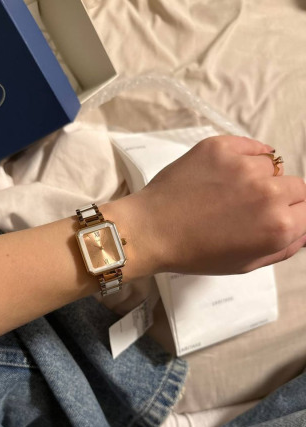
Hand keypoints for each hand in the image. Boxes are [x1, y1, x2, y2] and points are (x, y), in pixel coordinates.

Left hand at [129, 135, 305, 275]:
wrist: (151, 231)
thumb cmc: (195, 254)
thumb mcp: (245, 263)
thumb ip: (284, 247)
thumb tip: (304, 230)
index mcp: (278, 226)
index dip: (292, 215)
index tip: (274, 217)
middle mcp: (268, 192)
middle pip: (296, 186)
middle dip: (280, 197)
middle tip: (248, 207)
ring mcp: (244, 166)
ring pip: (270, 166)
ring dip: (257, 178)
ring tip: (227, 192)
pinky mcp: (221, 146)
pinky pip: (250, 147)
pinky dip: (244, 157)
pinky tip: (225, 173)